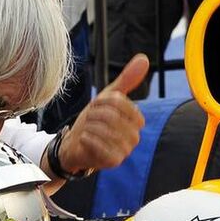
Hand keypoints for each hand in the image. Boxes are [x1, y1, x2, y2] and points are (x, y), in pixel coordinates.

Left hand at [58, 54, 148, 174]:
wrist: (74, 145)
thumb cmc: (93, 122)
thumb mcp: (107, 98)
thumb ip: (126, 80)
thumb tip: (144, 58)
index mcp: (136, 120)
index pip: (121, 103)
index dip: (104, 101)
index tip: (96, 105)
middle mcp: (134, 136)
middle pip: (112, 116)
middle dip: (94, 114)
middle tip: (89, 118)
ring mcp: (125, 150)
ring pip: (105, 130)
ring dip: (89, 126)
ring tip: (86, 128)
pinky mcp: (114, 161)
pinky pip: (101, 146)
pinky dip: (88, 139)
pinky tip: (84, 138)